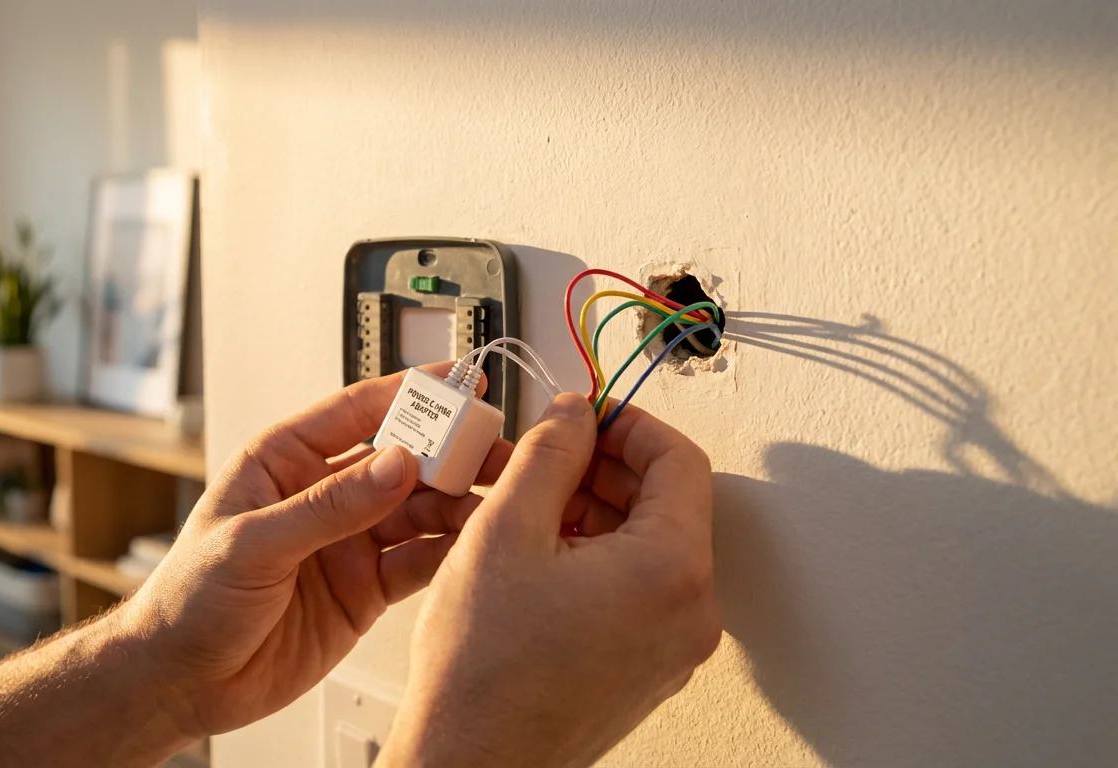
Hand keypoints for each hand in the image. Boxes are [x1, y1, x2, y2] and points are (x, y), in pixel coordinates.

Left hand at [117, 363, 510, 737]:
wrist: (181, 684)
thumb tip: (395, 465)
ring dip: (457, 504)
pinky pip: (417, 563)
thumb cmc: (187, 602)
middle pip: (400, 460)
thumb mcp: (252, 544)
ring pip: (418, 511)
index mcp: (284, 462)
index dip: (410, 394)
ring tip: (493, 503)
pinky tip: (473, 546)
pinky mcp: (365, 590)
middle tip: (493, 451)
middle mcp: (323, 496)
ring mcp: (348, 542)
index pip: (356, 412)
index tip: (458, 383)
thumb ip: (328, 507)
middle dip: (449, 453)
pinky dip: (449, 553)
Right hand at [381, 394, 721, 766]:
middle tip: (551, 454)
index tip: (589, 415)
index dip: (630, 424)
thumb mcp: (506, 529)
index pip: (679, 461)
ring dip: (597, 511)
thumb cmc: (484, 673)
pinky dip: (598, 556)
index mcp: (670, 571)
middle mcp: (688, 613)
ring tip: (532, 505)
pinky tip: (540, 553)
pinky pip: (637, 588)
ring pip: (649, 546)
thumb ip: (550, 452)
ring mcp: (671, 647)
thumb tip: (574, 414)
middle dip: (607, 467)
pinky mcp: (646, 667)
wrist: (470, 761)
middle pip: (668, 504)